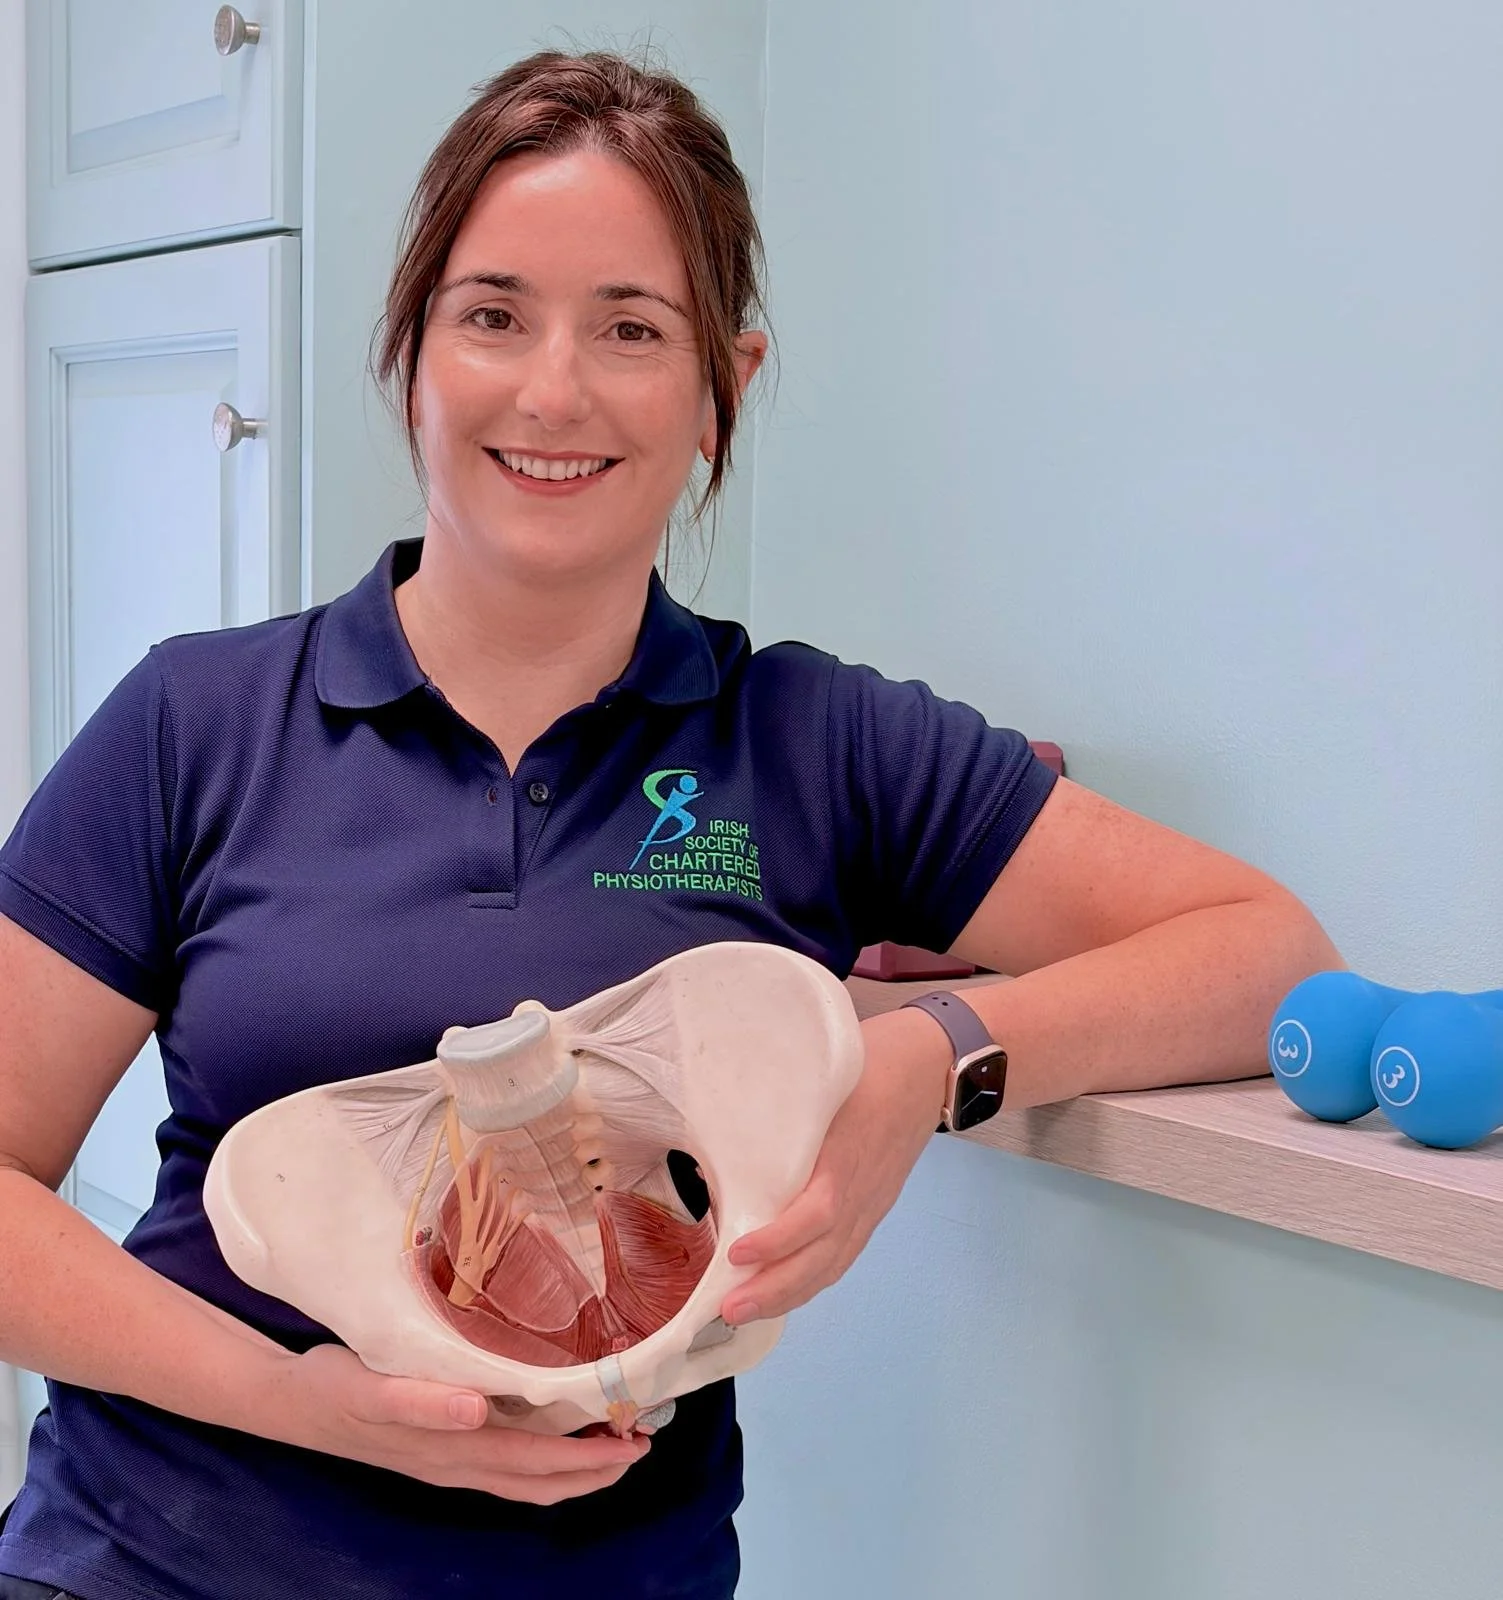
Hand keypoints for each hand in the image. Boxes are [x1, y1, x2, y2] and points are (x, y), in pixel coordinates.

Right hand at [264, 1344, 650, 1503]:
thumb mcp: (374, 1386)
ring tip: (612, 1446)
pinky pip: (504, 1470)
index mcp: (455, 1446)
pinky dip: (542, 1462)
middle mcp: (458, 1462)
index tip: (637, 1439)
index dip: (590, 1457)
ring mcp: (448, 1462)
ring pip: (526, 1480)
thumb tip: (478, 1410)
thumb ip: (423, 1401)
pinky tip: (552, 1435)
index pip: (540, 1460)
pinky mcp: (438, 1453)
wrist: (292, 1402)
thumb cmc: (338, 1385)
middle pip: (542, 1480)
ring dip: (573, 1471)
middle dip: (596, 1469)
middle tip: (643, 1442)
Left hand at [719, 1008, 949, 1325]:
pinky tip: (785, 1292)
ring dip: (790, 1295)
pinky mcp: (874, 1208)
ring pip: (834, 1264)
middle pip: (823, 1256)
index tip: (738, 1253)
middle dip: (775, 1290)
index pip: (817, 1213)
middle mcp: (862, 1191)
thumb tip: (725, 1123)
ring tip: (746, 1312)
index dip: (778, 1239)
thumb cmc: (873, 1063)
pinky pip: (844, 1255)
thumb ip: (785, 1104)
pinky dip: (813, 1280)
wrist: (929, 1066)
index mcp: (847, 1156)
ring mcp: (871, 1205)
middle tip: (729, 1309)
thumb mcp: (825, 1075)